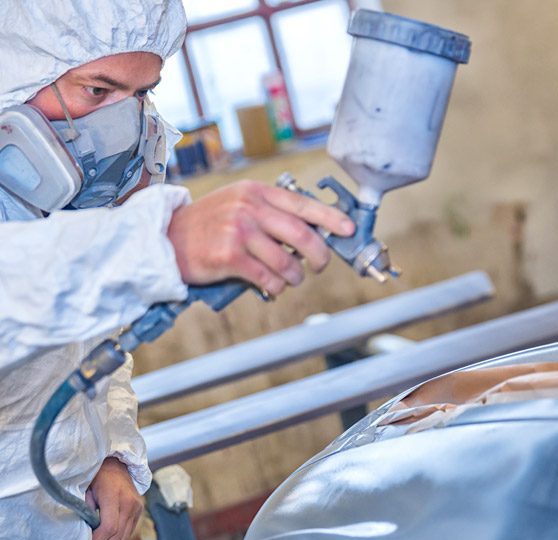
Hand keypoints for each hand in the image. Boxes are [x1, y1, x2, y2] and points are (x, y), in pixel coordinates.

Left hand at [86, 457, 143, 539]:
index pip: (108, 528)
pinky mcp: (138, 511)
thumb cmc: (96, 475)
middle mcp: (130, 502)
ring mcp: (137, 507)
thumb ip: (85, 511)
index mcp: (114, 495)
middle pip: (117, 536)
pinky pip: (128, 534)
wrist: (116, 464)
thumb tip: (84, 535)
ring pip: (124, 538)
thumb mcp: (85, 489)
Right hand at [167, 179, 354, 295]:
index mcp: (256, 192)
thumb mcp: (237, 204)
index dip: (330, 218)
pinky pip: (268, 278)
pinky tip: (272, 287)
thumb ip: (269, 213)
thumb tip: (308, 234)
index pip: (303, 204)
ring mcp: (239, 231)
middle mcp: (249, 207)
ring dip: (295, 276)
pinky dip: (276, 287)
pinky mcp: (230, 256)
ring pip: (287, 262)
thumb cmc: (207, 225)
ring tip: (292, 279)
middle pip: (302, 235)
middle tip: (319, 265)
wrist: (167, 238)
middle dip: (319, 255)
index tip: (348, 229)